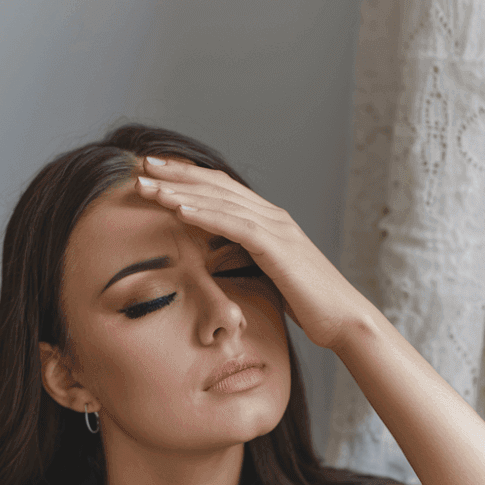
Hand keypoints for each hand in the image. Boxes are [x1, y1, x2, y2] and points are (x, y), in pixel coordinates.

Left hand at [134, 156, 373, 351]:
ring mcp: (277, 228)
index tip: (155, 172)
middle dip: (177, 174)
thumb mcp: (266, 275)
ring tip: (148, 186)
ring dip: (181, 191)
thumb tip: (213, 258)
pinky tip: (178, 209)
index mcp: (269, 220)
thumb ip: (243, 258)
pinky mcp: (278, 247)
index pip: (221, 188)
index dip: (188, 177)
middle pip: (216, 185)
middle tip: (142, 165)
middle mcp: (273, 215)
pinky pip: (235, 225)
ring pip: (220, 201)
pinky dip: (205, 215)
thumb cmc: (306, 303)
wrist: (343, 318)